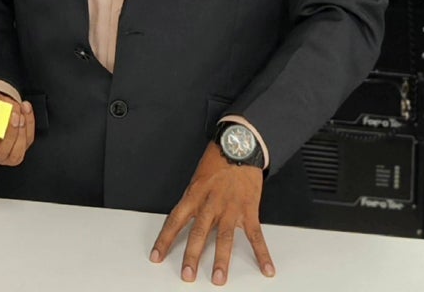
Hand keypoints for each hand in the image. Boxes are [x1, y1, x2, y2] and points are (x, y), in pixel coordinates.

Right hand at [0, 89, 34, 170]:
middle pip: (0, 154)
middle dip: (8, 135)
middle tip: (10, 117)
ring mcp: (6, 153)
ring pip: (17, 153)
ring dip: (20, 132)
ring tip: (18, 114)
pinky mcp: (20, 146)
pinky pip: (28, 139)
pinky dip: (29, 122)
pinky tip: (25, 109)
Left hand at [149, 142, 273, 284]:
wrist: (239, 145)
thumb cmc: (217, 160)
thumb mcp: (197, 179)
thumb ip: (193, 201)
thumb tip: (186, 220)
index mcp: (193, 195)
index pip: (174, 221)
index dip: (164, 240)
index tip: (157, 257)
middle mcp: (210, 204)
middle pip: (198, 233)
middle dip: (192, 256)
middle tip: (187, 275)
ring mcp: (230, 208)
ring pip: (223, 237)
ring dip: (221, 260)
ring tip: (218, 278)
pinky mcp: (249, 209)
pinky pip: (255, 235)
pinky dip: (262, 253)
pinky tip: (266, 268)